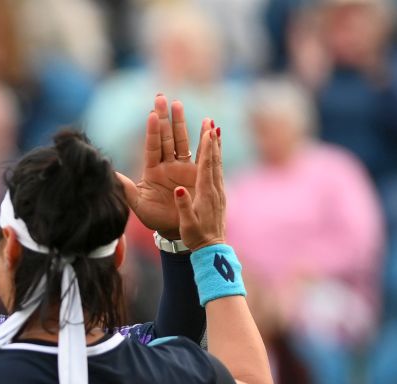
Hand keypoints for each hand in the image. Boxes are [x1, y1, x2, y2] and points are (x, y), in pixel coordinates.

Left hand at [116, 95, 202, 239]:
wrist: (175, 229)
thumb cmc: (155, 218)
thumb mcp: (138, 205)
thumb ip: (127, 189)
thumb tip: (111, 175)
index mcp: (152, 170)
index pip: (152, 146)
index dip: (153, 131)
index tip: (152, 114)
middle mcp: (167, 164)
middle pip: (166, 137)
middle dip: (165, 117)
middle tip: (161, 97)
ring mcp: (182, 166)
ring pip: (181, 140)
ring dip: (181, 122)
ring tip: (178, 104)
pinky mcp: (197, 172)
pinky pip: (202, 152)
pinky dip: (205, 138)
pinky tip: (209, 123)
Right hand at [173, 120, 225, 250]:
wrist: (211, 248)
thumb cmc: (195, 237)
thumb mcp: (187, 223)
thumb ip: (183, 206)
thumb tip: (178, 190)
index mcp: (204, 194)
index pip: (206, 166)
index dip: (207, 148)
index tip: (208, 130)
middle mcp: (214, 189)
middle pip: (213, 159)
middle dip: (211, 139)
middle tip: (211, 121)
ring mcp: (218, 191)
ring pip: (216, 163)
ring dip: (215, 145)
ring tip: (215, 128)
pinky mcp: (218, 194)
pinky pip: (217, 171)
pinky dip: (216, 157)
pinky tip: (215, 150)